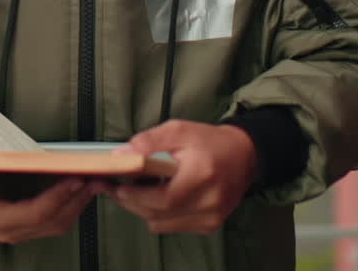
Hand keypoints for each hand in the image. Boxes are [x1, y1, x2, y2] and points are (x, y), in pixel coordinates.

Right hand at [0, 158, 107, 243]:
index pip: (34, 213)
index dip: (58, 197)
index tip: (75, 179)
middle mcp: (10, 231)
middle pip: (54, 221)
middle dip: (77, 199)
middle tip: (96, 176)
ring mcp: (22, 231)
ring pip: (60, 223)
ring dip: (80, 202)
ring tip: (96, 179)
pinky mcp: (32, 226)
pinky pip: (59, 220)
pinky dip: (74, 204)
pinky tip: (84, 186)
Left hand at [111, 120, 256, 234]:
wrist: (242, 156)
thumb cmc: (208, 142)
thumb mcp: (178, 131)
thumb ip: (149, 142)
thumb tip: (120, 155)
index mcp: (202, 174)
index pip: (163, 197)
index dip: (136, 195)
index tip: (117, 186)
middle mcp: (209, 201)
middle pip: (158, 214)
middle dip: (131, 202)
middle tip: (115, 189)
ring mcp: (210, 217)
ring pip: (161, 223)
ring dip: (142, 209)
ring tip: (133, 191)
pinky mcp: (209, 225)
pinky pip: (171, 226)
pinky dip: (158, 214)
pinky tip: (155, 198)